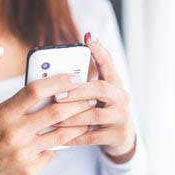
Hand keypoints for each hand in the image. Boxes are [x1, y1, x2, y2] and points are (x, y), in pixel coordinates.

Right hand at [0, 73, 90, 174]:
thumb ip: (17, 105)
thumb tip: (47, 92)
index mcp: (4, 114)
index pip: (35, 90)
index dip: (58, 81)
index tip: (74, 77)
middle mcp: (14, 132)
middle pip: (56, 112)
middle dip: (78, 102)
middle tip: (90, 97)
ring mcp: (23, 153)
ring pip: (61, 135)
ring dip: (78, 125)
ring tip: (87, 118)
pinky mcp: (29, 170)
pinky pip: (51, 154)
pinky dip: (57, 146)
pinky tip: (62, 142)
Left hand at [53, 32, 136, 162]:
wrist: (121, 137)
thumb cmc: (102, 109)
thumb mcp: (97, 95)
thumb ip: (82, 83)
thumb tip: (53, 73)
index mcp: (114, 83)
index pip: (108, 63)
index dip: (99, 50)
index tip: (88, 37)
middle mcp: (121, 97)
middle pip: (102, 89)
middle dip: (78, 91)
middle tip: (57, 95)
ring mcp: (121, 117)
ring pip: (95, 115)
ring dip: (72, 117)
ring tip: (53, 118)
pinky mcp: (117, 135)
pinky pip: (92, 137)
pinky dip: (74, 137)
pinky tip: (60, 137)